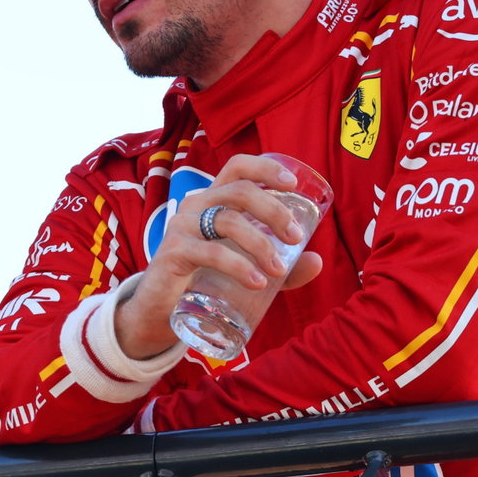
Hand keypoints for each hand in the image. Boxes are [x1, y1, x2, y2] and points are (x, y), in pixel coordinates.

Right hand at [116, 154, 324, 357]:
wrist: (160, 309)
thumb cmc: (205, 279)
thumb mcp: (248, 268)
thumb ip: (282, 265)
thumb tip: (317, 261)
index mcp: (214, 200)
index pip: (237, 167)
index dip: (265, 168)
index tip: (292, 185)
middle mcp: (197, 205)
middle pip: (239, 191)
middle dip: (273, 211)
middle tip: (294, 237)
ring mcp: (182, 227)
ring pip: (228, 220)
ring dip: (260, 243)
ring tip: (278, 270)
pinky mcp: (173, 252)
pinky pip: (210, 252)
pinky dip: (238, 266)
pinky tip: (257, 282)